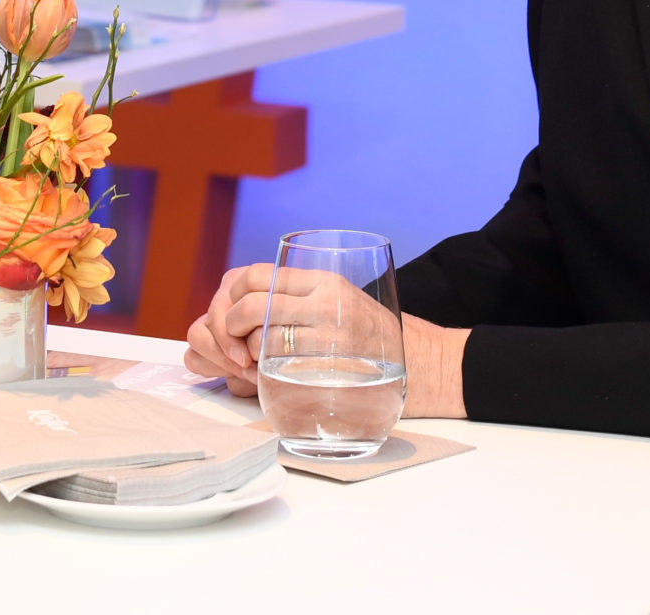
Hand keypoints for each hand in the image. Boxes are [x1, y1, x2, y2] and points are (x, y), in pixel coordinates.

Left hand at [184, 262, 469, 417]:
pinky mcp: (331, 365)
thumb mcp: (340, 301)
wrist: (421, 364)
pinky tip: (271, 374)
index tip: (228, 317)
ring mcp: (328, 335)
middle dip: (227, 328)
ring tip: (255, 363)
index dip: (229, 296)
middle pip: (249, 305)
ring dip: (248, 353)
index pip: (253, 274)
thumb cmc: (374, 337)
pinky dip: (264, 370)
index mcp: (322, 280)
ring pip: (260, 337)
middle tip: (232, 348)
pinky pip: (280, 364)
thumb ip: (300, 299)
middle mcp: (323, 302)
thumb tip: (246, 311)